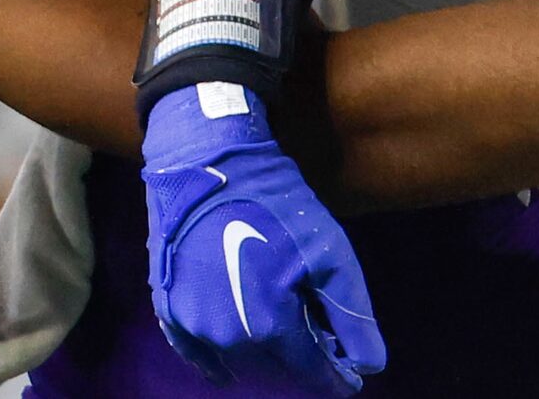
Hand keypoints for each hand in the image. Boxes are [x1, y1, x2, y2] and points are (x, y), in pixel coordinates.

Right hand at [142, 85, 385, 394]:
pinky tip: (232, 360)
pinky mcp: (168, 309)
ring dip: (264, 355)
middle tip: (318, 336)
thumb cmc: (274, 204)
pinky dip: (219, 359)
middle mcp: (227, 339)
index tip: (352, 376)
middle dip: (301, 360)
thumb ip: (353, 314)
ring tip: (283, 328)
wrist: (206, 162)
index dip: (336, 377)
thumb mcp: (329, 253)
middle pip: (276, 370)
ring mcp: (192, 325)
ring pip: (239, 362)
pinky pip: (197, 354)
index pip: (311, 373)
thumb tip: (370, 367)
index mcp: (269, 327)